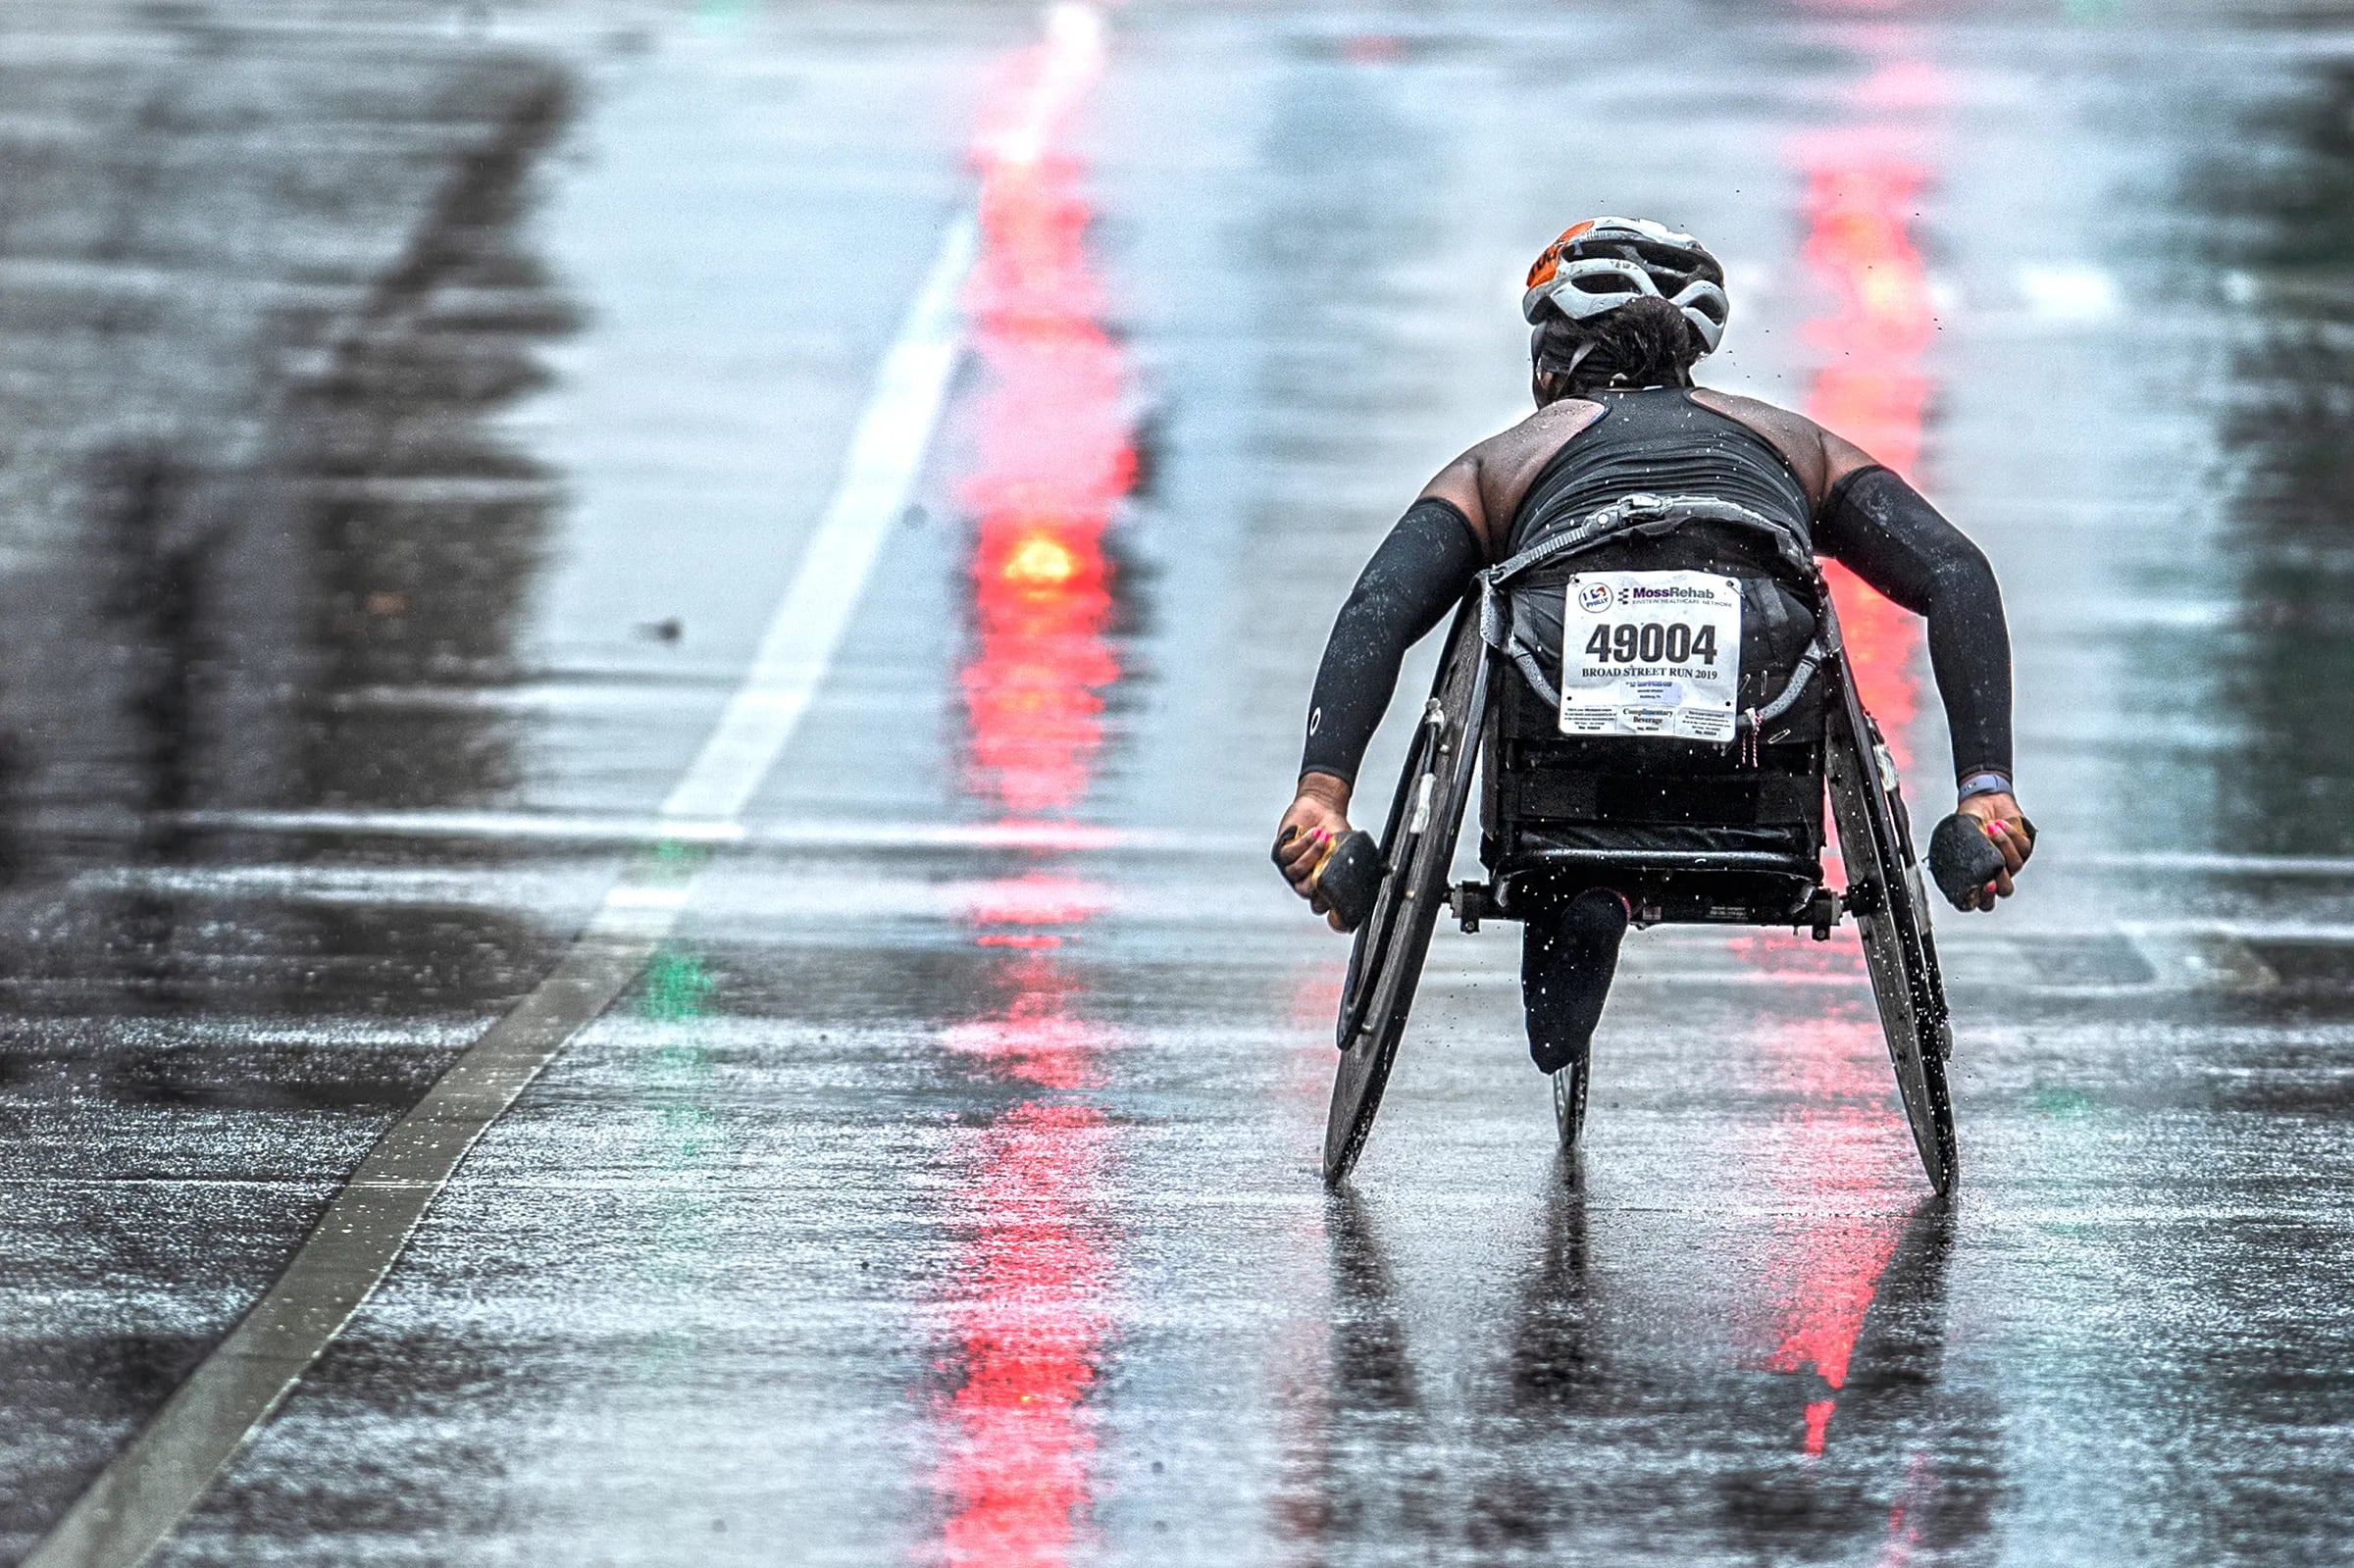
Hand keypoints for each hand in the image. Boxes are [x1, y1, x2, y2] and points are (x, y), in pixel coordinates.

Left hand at [1274, 773, 1353, 929]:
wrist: (1322, 808)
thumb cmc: (1336, 831)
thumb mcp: (1347, 849)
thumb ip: (1352, 864)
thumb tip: (1371, 876)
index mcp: (1322, 885)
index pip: (1324, 907)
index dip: (1332, 913)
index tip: (1339, 912)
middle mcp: (1306, 881)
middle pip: (1307, 893)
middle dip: (1318, 878)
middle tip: (1328, 862)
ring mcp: (1292, 868)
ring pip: (1297, 873)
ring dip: (1312, 854)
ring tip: (1324, 838)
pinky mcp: (1281, 852)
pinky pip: (1289, 855)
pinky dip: (1304, 843)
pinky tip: (1314, 833)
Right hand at [1953, 790, 2032, 910]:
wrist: (1983, 799)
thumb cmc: (1969, 819)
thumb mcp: (1959, 834)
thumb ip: (1962, 849)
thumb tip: (1966, 860)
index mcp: (1977, 875)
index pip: (1979, 901)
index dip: (1981, 898)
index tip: (1982, 885)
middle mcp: (1997, 873)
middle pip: (2004, 890)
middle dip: (2001, 879)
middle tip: (1994, 866)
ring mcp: (2012, 862)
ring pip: (2014, 866)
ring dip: (2002, 846)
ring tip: (1990, 828)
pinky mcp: (2024, 848)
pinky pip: (2023, 848)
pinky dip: (2010, 834)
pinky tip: (1999, 824)